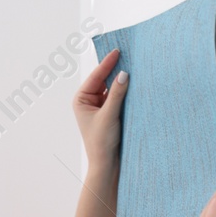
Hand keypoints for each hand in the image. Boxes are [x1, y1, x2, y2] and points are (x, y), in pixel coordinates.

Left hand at [73, 48, 126, 167]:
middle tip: (127, 54)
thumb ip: (116, 93)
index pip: (95, 77)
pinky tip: (134, 84)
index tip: (117, 51)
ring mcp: (99, 107)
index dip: (107, 63)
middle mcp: (88, 101)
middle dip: (114, 69)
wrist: (107, 165)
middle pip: (103, 80)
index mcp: (81, 100)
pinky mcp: (110, 113)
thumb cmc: (102, 143)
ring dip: (121, 81)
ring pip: (112, 88)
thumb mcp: (109, 115)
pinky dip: (125, 92)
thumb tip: (124, 74)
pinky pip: (118, 97)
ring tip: (133, 67)